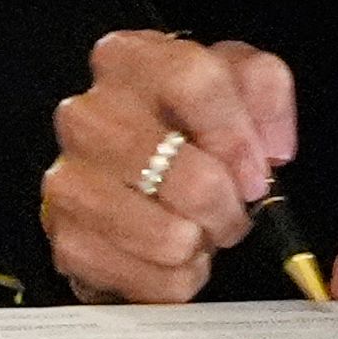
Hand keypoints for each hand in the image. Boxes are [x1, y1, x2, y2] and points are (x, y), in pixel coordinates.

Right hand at [40, 29, 296, 303]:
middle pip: (183, 170)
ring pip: (167, 235)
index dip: (236, 134)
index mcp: (128, 59)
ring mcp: (68, 180)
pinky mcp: (66, 241)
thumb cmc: (185, 121)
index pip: (192, 80)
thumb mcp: (234, 81)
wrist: (127, 174)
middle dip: (225, 203)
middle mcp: (86, 114)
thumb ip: (265, 90)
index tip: (257, 172)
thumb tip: (271, 147)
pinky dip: (175, 278)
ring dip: (200, 242)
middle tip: (234, 211)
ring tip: (199, 229)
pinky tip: (171, 256)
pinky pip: (148, 279)